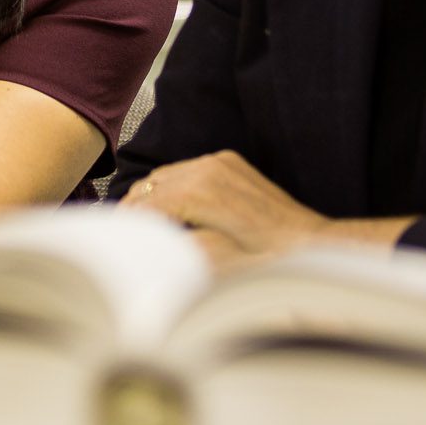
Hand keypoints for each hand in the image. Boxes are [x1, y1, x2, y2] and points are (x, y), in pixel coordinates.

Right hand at [121, 149, 328, 267]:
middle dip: (135, 210)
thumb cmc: (268, 262)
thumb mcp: (215, 263)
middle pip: (151, 185)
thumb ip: (174, 248)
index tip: (114, 241)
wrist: (311, 244)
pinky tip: (173, 212)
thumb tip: (144, 245)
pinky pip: (187, 170)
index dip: (127, 224)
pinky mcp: (229, 162)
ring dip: (152, 198)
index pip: (146, 204)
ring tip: (143, 226)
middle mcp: (208, 167)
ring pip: (166, 174)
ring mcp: (220, 161)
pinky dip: (173, 188)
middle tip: (122, 236)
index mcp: (201, 190)